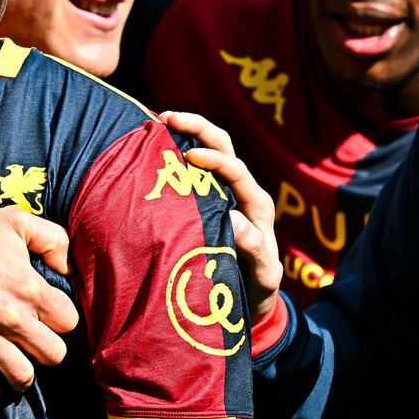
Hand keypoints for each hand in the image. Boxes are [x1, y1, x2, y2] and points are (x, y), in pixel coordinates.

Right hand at [0, 186, 78, 402]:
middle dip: (47, 350)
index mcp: (29, 286)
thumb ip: (53, 239)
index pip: (69, 321)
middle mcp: (10, 314)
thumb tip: (68, 268)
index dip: (62, 321)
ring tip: (16, 364)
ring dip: (23, 374)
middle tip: (34, 342)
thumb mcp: (19, 220)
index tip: (50, 317)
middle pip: (53, 354)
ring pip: (22, 376)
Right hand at [160, 111, 280, 319]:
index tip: (189, 156)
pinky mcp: (211, 201)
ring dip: (187, 133)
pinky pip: (196, 171)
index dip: (214, 160)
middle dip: (198, 127)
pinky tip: (155, 150)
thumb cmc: (260, 289)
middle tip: (167, 117)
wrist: (254, 301)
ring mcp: (227, 194)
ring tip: (157, 123)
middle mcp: (243, 192)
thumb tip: (234, 218)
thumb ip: (255, 249)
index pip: (236, 170)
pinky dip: (178, 154)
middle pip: (224, 146)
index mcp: (258, 205)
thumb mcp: (263, 275)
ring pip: (211, 151)